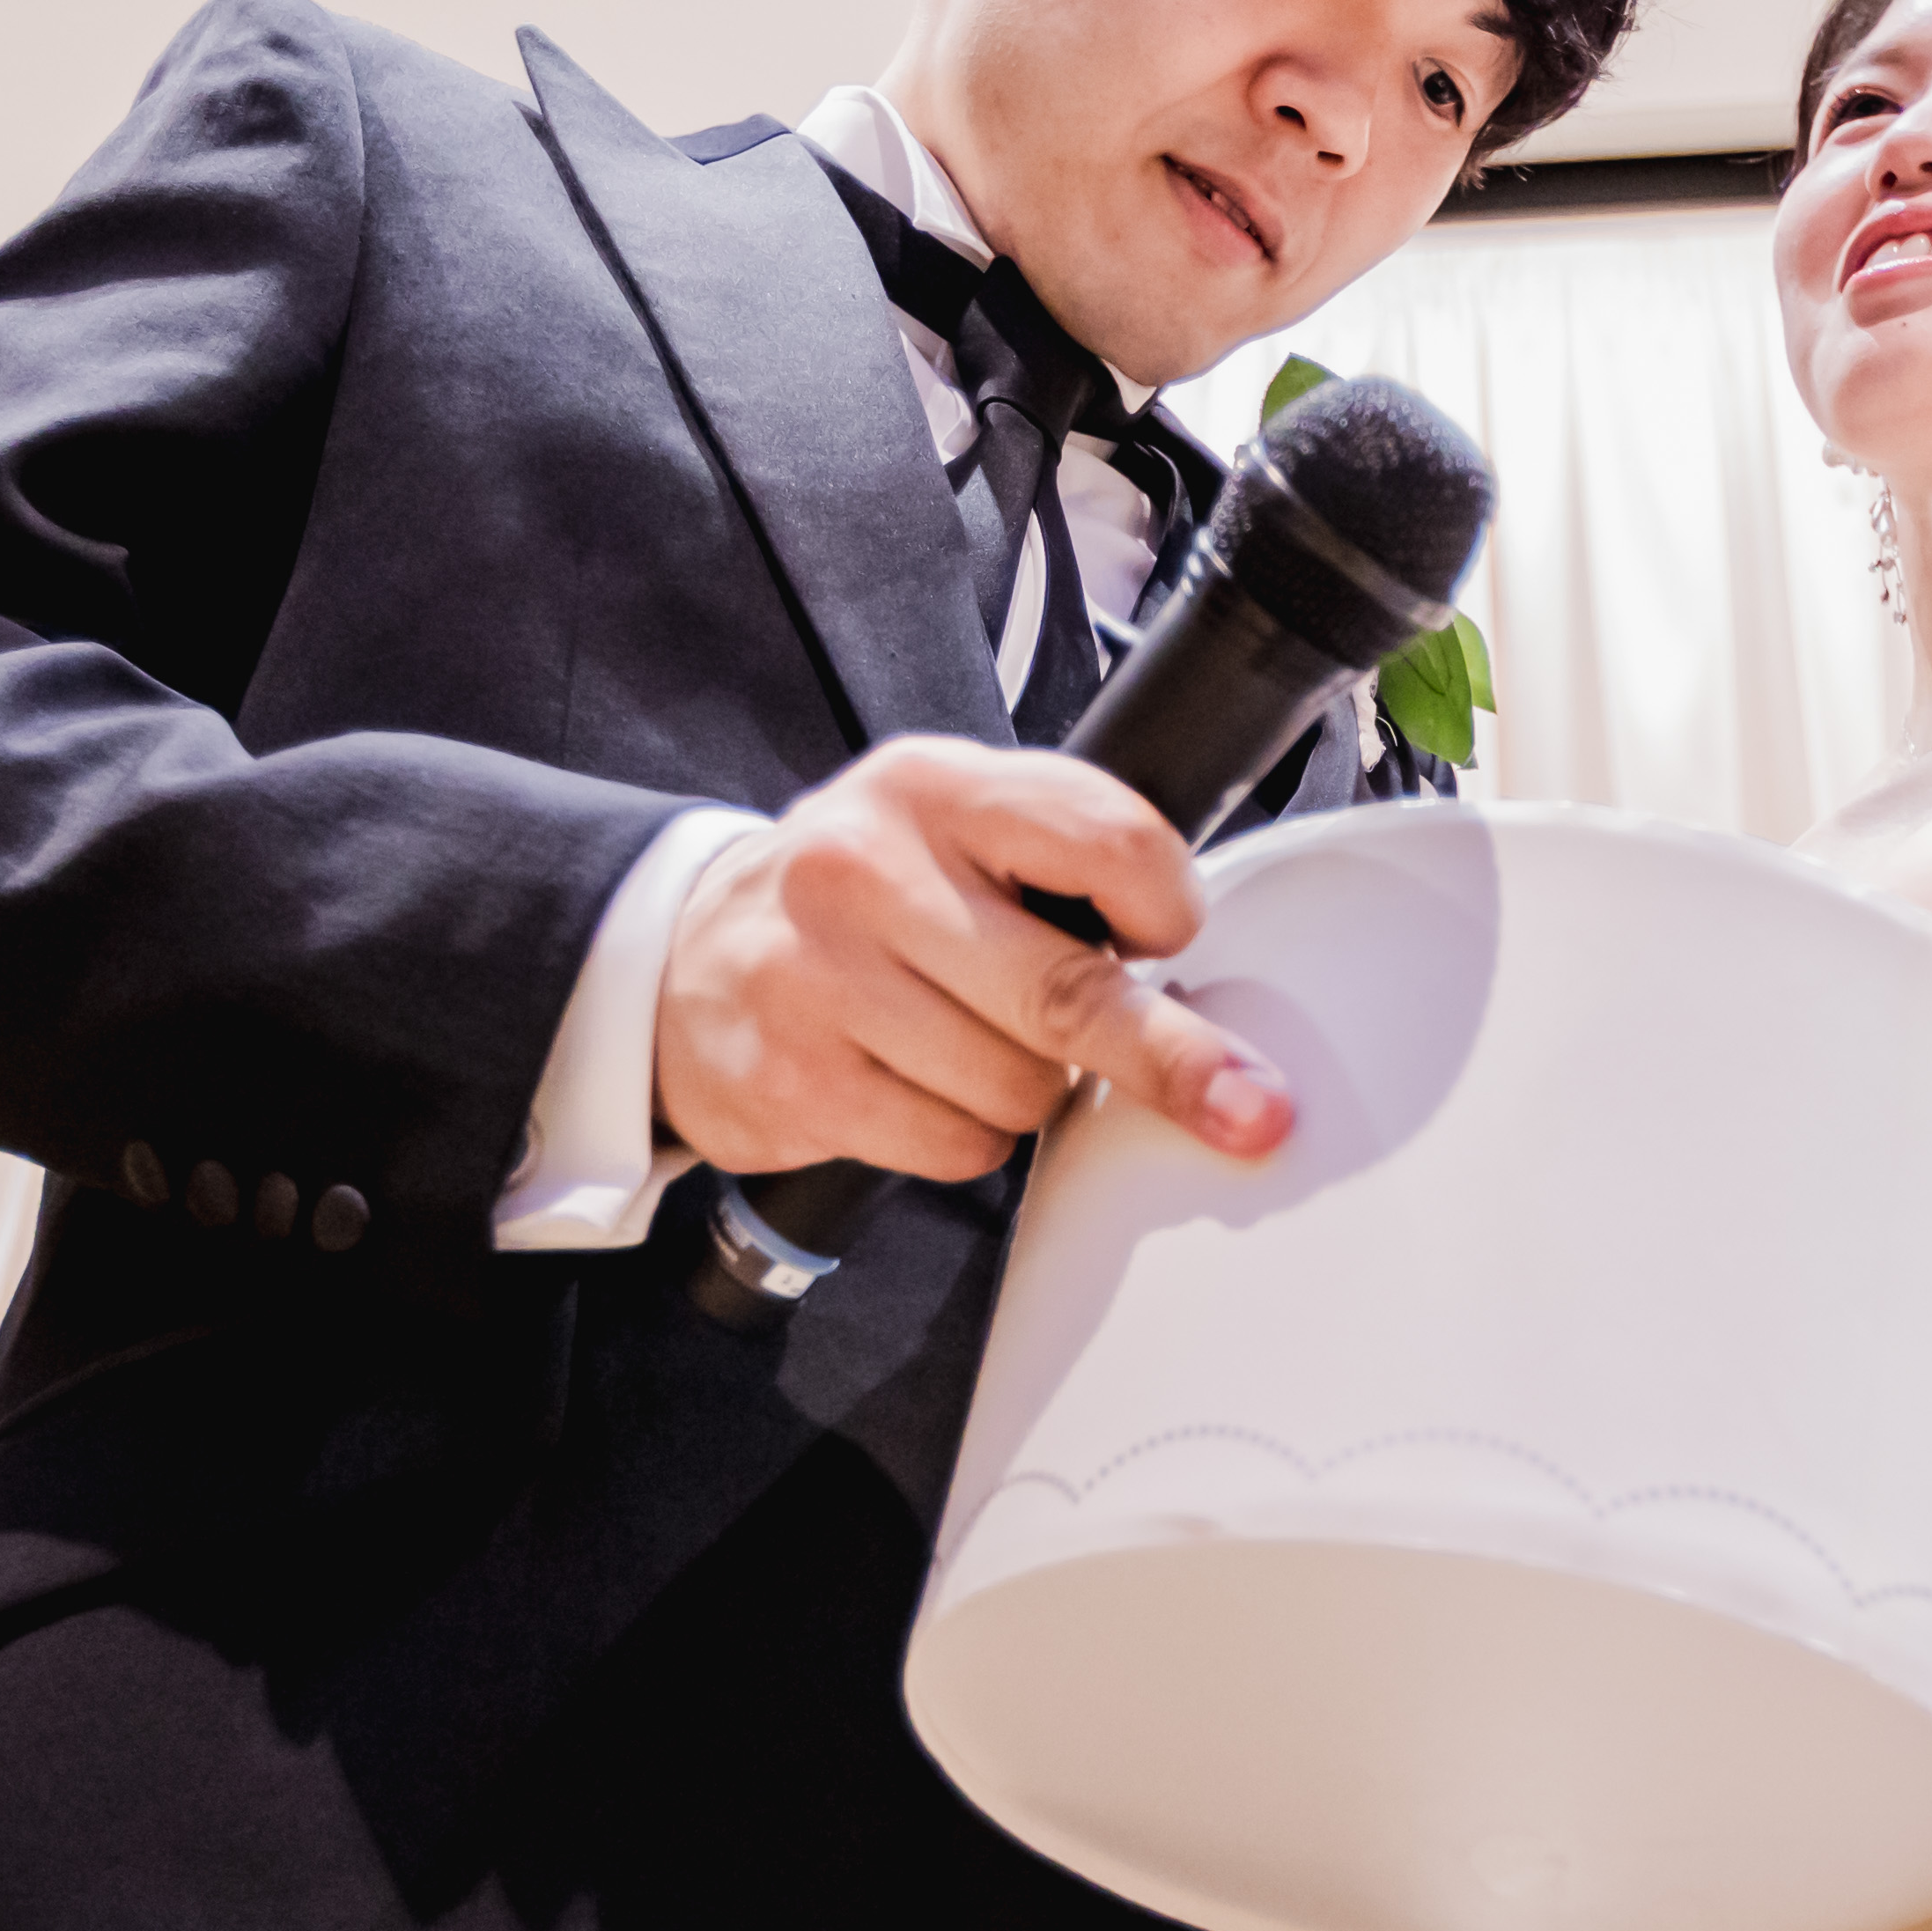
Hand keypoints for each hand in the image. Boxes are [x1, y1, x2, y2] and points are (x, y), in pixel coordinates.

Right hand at [649, 738, 1295, 1183]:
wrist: (680, 961)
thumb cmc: (863, 900)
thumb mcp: (953, 827)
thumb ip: (1063, 856)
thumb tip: (1193, 962)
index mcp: (932, 786)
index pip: (1104, 837)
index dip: (1165, 903)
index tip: (1173, 938)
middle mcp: (865, 868)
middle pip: (1069, 991)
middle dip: (1171, 1060)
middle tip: (1251, 1110)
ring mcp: (819, 977)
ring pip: (1018, 1086)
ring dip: (1029, 1093)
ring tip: (969, 1047)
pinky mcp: (793, 1079)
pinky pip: (954, 1145)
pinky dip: (964, 1137)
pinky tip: (914, 1089)